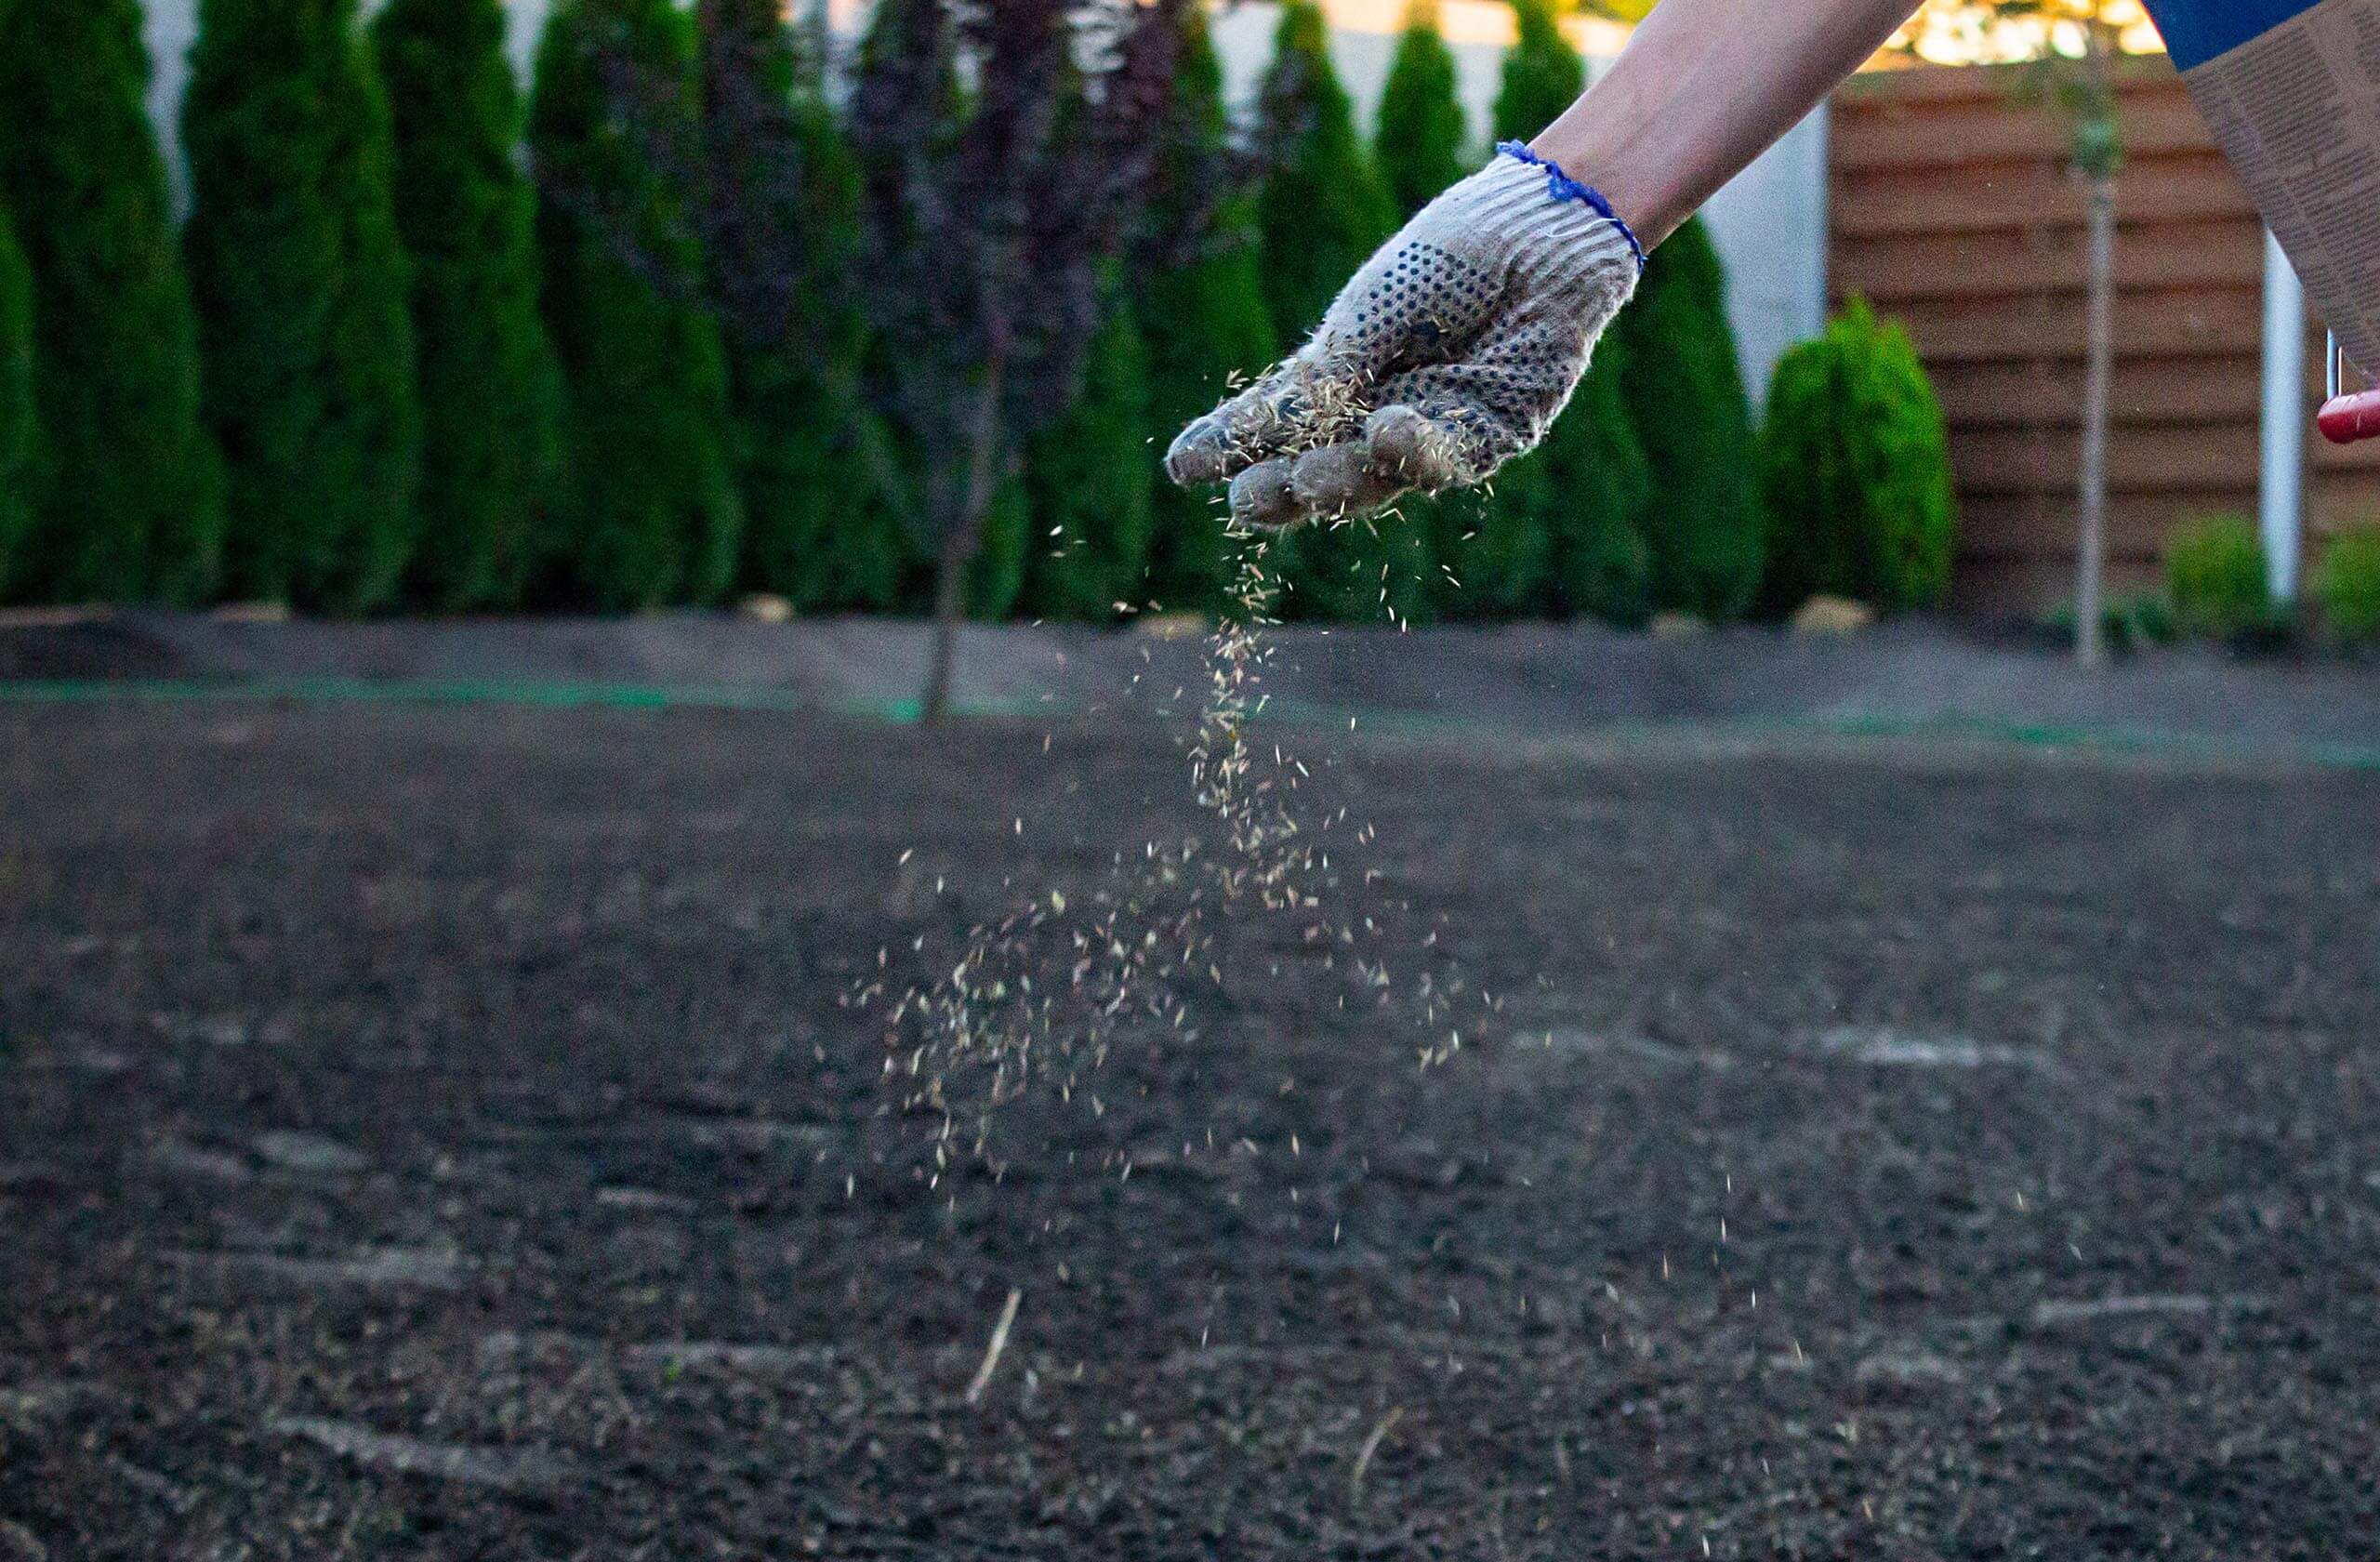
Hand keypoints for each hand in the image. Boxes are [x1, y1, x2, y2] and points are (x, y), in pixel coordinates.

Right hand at [1165, 145, 1642, 529]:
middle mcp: (1380, 411)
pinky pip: (1448, 460)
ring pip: (1378, 477)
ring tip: (1307, 479)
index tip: (1181, 466)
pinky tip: (1387, 431)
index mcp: (1340, 373)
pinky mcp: (1492, 436)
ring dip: (1340, 482)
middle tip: (1248, 501)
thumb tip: (1268, 426)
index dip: (1229, 445)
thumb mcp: (1373, 308)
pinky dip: (1416, 450)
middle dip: (1281, 490)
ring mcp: (1435, 429)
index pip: (1273, 422)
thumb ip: (1331, 368)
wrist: (1545, 230)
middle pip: (1318, 469)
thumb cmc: (1454, 253)